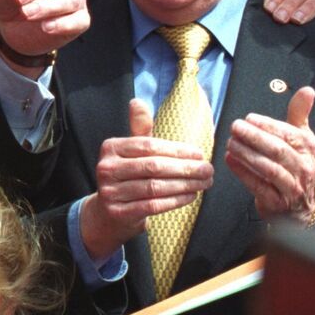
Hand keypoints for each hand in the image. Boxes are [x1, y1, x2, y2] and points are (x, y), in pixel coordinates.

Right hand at [79, 100, 212, 259]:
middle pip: (153, 167)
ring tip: (204, 183)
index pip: (149, 146)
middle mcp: (106, 168)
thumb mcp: (132, 151)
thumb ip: (139, 129)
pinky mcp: (118, 212)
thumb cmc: (128, 175)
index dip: (177, 150)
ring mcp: (110, 192)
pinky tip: (191, 196)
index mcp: (110, 147)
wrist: (108, 212)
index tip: (200, 154)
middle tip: (208, 170)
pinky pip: (153, 206)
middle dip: (185, 168)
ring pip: (155, 187)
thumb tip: (137, 102)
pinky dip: (175, 201)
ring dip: (184, 185)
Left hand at [225, 86, 314, 220]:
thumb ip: (300, 115)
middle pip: (278, 150)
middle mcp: (304, 168)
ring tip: (230, 142)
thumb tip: (308, 90)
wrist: (301, 207)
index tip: (249, 118)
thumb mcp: (303, 140)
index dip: (268, 125)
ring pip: (269, 168)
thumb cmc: (297, 166)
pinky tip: (229, 160)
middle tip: (235, 127)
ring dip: (246, 154)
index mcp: (310, 148)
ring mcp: (292, 187)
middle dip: (254, 137)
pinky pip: (258, 186)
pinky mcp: (277, 202)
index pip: (289, 134)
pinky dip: (242, 172)